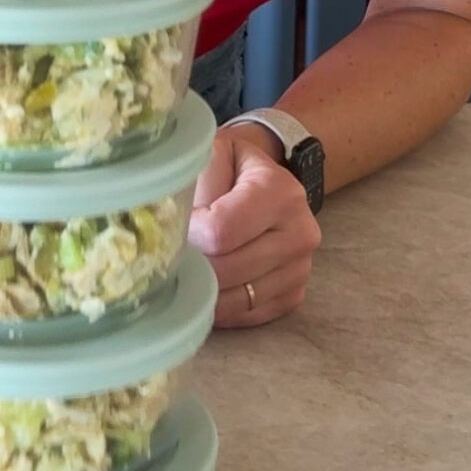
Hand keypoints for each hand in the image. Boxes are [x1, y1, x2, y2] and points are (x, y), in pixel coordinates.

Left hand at [188, 123, 320, 328]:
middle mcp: (300, 231)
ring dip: (204, 291)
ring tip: (185, 273)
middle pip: (227, 271)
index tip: (173, 230)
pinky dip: (222, 308)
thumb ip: (195, 181)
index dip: (187, 237)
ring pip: (237, 300)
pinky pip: (249, 315)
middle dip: (192, 267)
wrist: (265, 182)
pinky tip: (207, 289)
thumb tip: (173, 222)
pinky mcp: (294, 293)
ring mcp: (300, 267)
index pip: (219, 232)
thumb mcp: (213, 155)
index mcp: (278, 192)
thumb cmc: (231, 169)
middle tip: (170, 256)